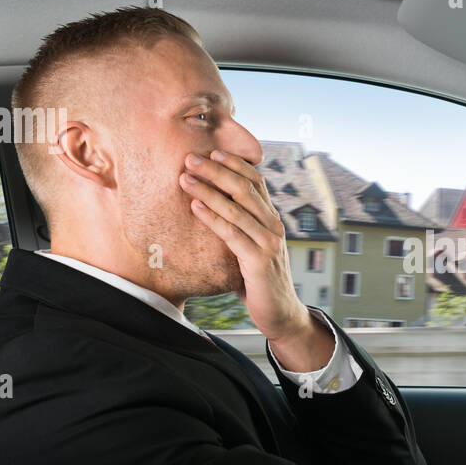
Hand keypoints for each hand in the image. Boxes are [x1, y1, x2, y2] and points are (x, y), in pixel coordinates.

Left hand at [178, 148, 331, 369]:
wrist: (280, 313)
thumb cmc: (259, 279)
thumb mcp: (251, 247)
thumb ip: (240, 228)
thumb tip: (213, 207)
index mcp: (272, 219)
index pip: (256, 182)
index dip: (234, 164)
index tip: (211, 151)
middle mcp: (274, 225)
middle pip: (245, 188)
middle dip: (217, 170)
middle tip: (191, 158)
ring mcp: (269, 242)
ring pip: (237, 207)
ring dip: (209, 190)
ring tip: (185, 178)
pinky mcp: (259, 260)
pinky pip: (232, 233)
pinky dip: (212, 218)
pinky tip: (195, 207)